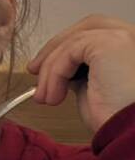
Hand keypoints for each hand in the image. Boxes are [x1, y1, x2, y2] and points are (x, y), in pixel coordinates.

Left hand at [28, 14, 134, 134]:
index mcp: (129, 46)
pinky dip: (55, 73)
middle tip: (34, 71)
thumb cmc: (116, 115)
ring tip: (44, 97)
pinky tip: (54, 96)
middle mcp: (131, 35)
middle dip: (55, 48)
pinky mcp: (109, 44)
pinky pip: (69, 51)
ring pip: (72, 42)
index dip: (66, 44)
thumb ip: (82, 70)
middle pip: (85, 28)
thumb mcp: (95, 86)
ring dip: (51, 70)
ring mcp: (121, 37)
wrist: (130, 131)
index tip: (43, 66)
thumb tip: (61, 67)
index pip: (95, 32)